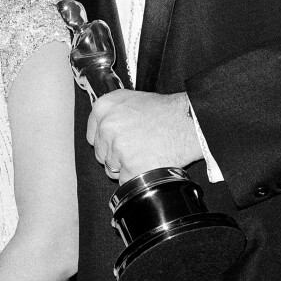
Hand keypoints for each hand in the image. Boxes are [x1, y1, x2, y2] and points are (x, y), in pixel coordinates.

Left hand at [87, 90, 202, 182]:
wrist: (188, 123)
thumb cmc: (166, 111)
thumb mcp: (132, 99)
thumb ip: (113, 112)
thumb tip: (103, 127)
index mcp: (104, 107)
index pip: (92, 135)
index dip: (105, 142)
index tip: (116, 144)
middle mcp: (107, 127)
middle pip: (101, 154)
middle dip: (116, 156)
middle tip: (136, 150)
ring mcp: (117, 148)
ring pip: (112, 169)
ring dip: (126, 168)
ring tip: (145, 156)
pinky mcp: (130, 167)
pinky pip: (125, 181)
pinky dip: (137, 179)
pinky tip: (148, 166)